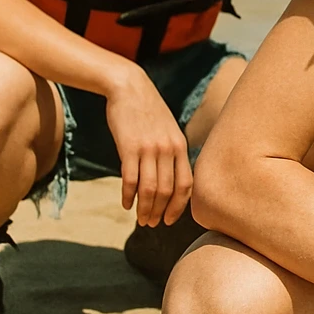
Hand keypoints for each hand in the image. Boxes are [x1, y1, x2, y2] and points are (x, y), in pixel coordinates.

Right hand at [104, 65, 191, 226]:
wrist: (129, 88)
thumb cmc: (149, 111)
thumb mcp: (169, 130)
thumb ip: (173, 152)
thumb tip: (173, 180)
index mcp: (180, 146)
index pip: (186, 185)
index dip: (180, 206)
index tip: (171, 220)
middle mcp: (168, 149)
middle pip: (168, 191)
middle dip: (161, 212)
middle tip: (152, 224)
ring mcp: (149, 148)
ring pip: (150, 189)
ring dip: (145, 209)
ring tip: (140, 219)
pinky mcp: (129, 147)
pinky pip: (130, 179)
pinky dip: (129, 196)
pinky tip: (126, 205)